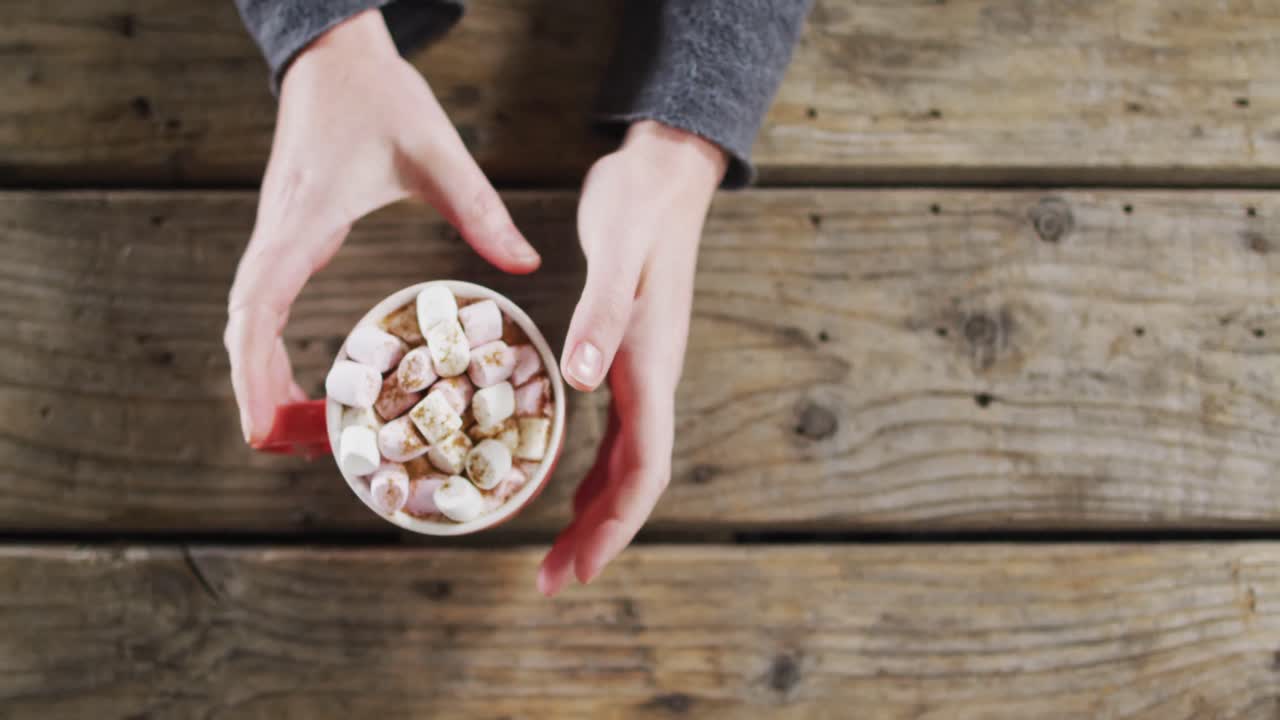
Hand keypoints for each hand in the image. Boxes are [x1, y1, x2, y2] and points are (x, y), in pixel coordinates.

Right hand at [225, 10, 538, 444]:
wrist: (334, 56)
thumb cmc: (377, 97)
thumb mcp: (436, 151)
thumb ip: (478, 207)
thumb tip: (527, 263)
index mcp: (301, 221)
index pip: (257, 308)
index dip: (255, 371)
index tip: (264, 423)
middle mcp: (277, 236)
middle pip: (244, 331)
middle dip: (258, 391)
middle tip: (291, 446)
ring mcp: (276, 238)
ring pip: (248, 323)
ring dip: (263, 376)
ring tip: (300, 429)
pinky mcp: (287, 237)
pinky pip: (264, 306)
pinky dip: (272, 350)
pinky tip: (306, 380)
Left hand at [537, 121, 726, 595]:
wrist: (662, 172)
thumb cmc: (639, 207)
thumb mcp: (616, 255)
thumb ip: (599, 318)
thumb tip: (584, 383)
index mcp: (650, 367)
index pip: (645, 469)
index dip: (615, 527)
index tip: (579, 568)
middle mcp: (650, 379)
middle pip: (633, 482)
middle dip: (597, 537)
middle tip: (551, 580)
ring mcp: (640, 369)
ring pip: (622, 462)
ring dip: (591, 511)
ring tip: (554, 551)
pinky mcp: (623, 355)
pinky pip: (611, 433)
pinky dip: (588, 469)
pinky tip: (563, 482)